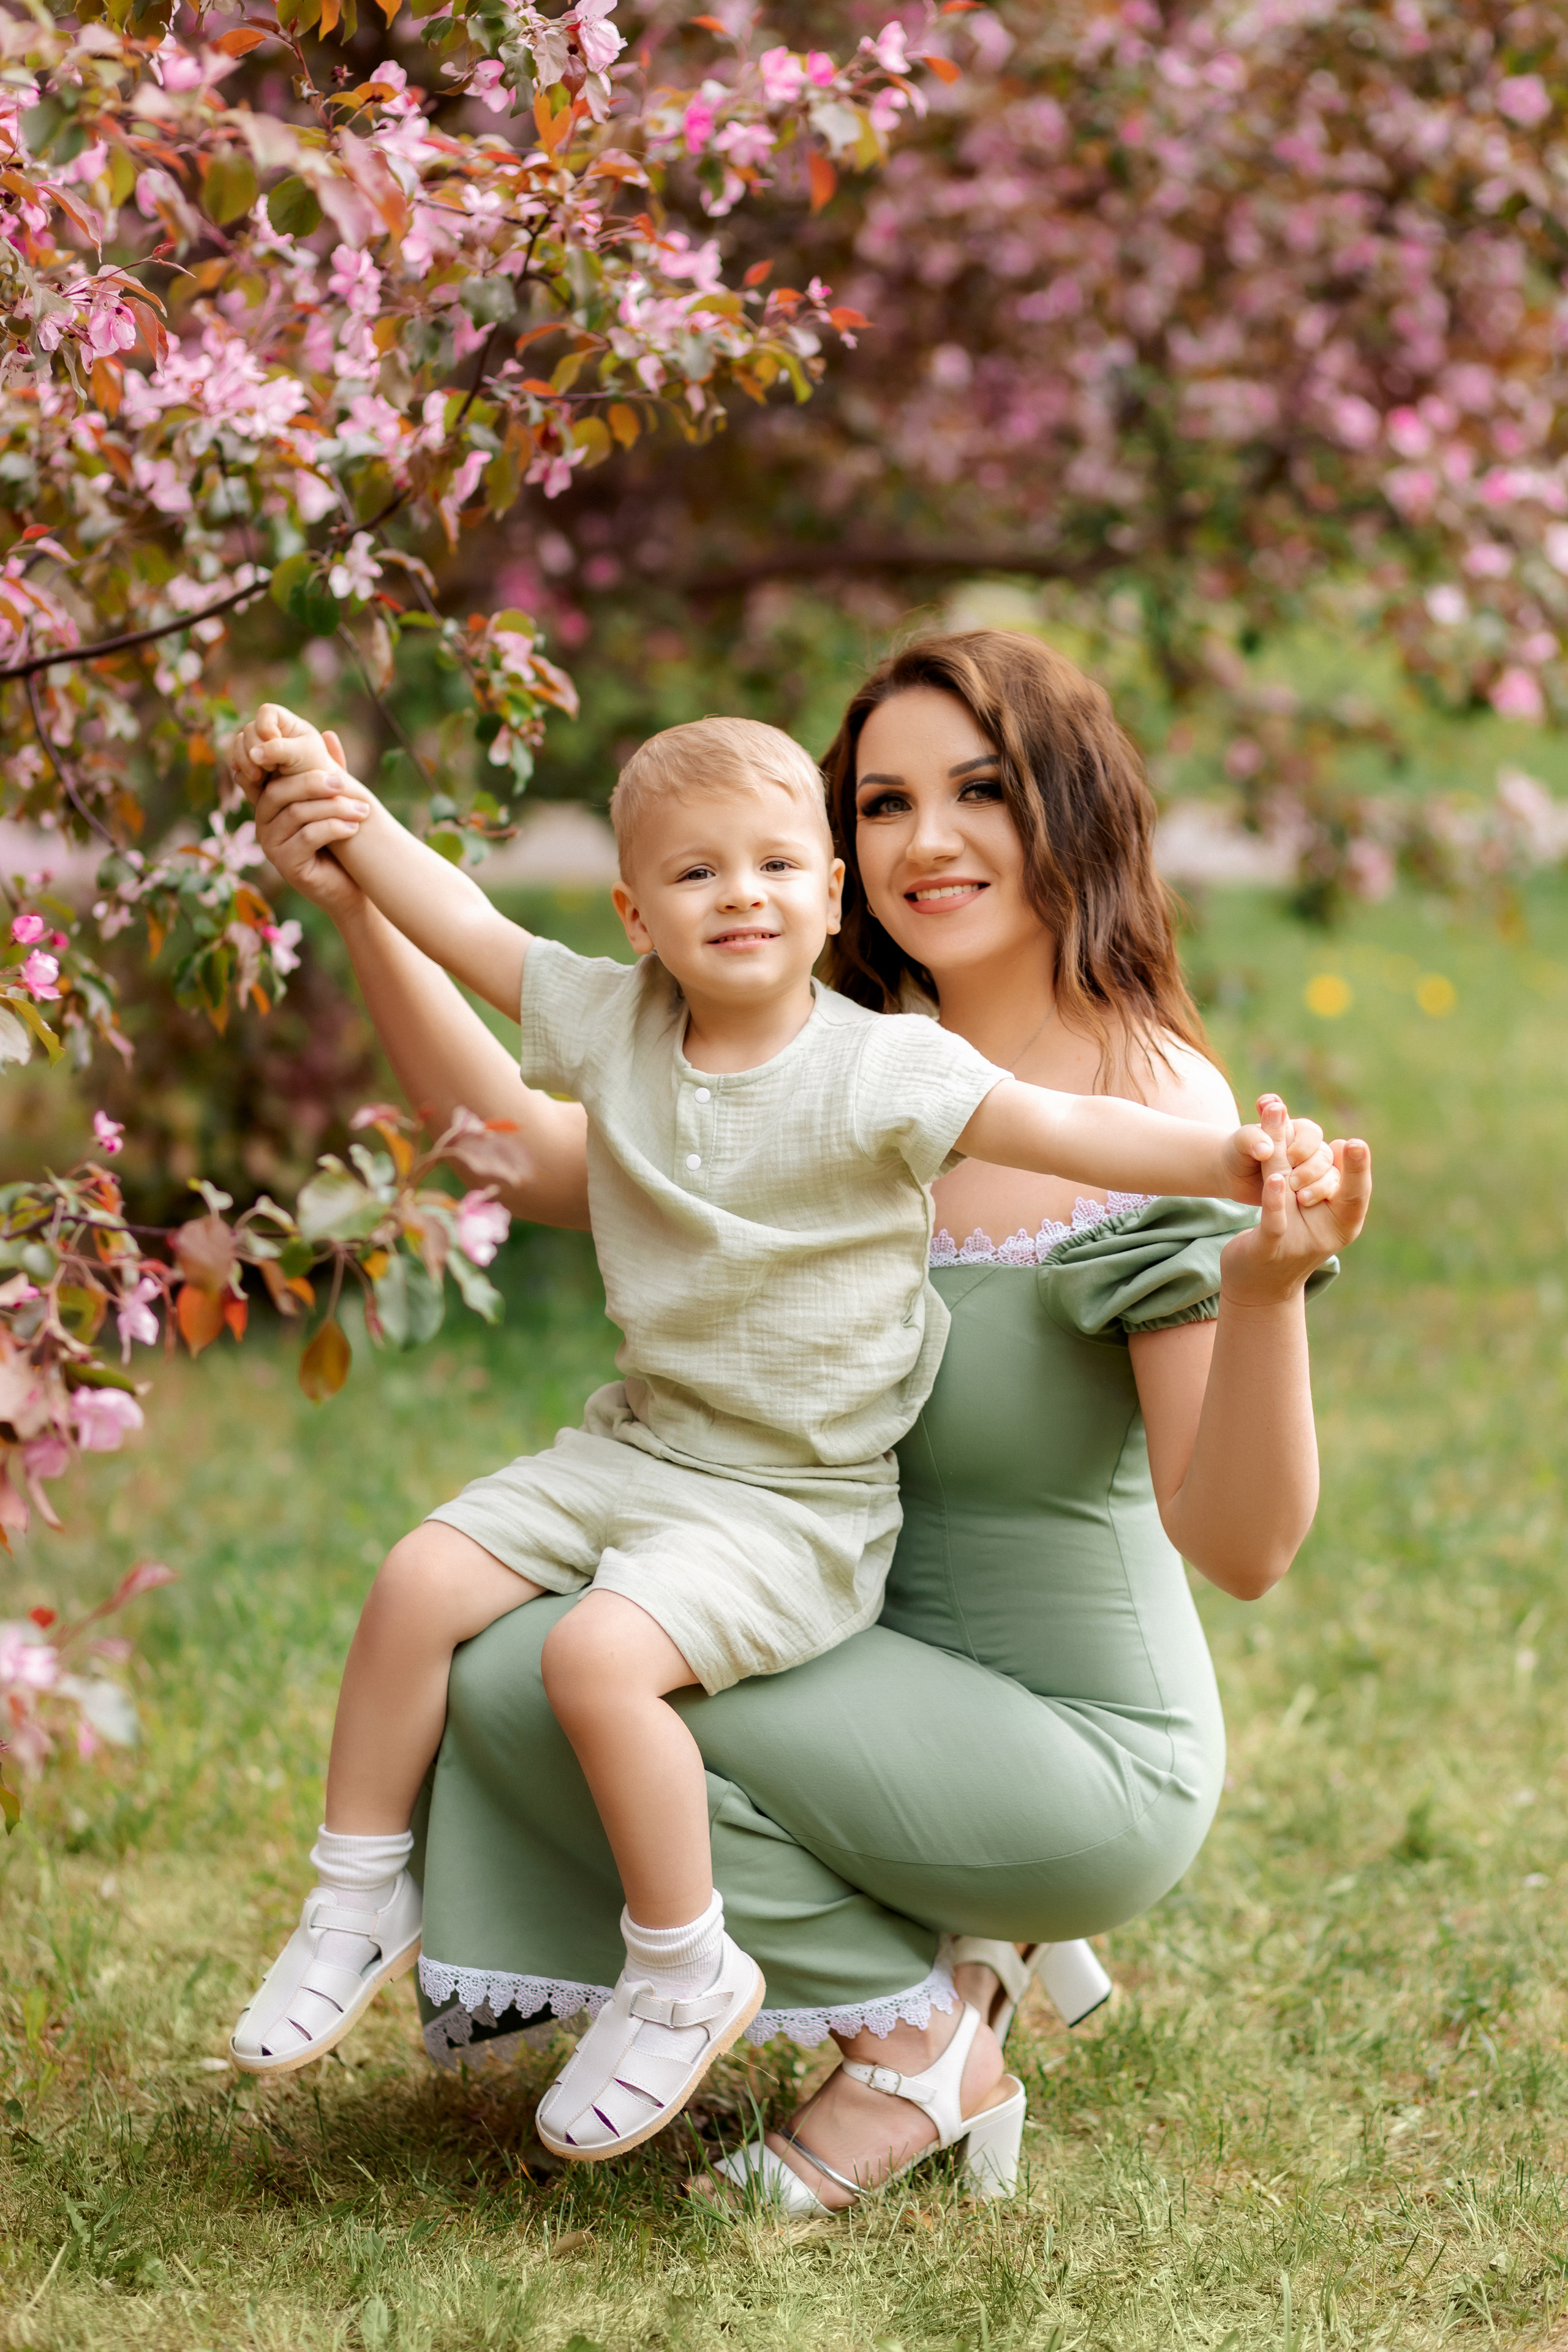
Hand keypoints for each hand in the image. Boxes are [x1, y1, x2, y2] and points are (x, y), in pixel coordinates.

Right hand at [228, 701, 331, 794]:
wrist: (315, 796)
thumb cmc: (317, 769)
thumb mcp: (303, 755)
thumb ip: (279, 750)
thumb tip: (253, 753)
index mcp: (285, 723)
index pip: (266, 712)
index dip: (266, 727)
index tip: (275, 743)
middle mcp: (269, 733)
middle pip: (248, 730)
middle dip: (254, 749)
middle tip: (270, 769)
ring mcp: (258, 749)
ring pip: (238, 746)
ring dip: (245, 762)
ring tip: (260, 778)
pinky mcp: (251, 766)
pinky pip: (237, 765)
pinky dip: (243, 773)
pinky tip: (255, 782)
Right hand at [251, 728, 374, 919]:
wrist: (352, 888)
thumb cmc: (341, 843)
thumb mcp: (335, 801)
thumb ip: (329, 770)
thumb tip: (328, 734)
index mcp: (271, 804)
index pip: (272, 777)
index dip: (293, 767)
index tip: (332, 768)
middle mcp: (263, 824)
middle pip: (280, 792)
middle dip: (315, 784)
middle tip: (346, 783)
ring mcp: (271, 846)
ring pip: (297, 814)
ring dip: (333, 808)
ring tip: (362, 810)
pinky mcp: (286, 865)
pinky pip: (307, 837)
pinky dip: (334, 828)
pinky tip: (353, 828)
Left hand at [1220, 1111, 1372, 1306]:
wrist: (1255, 1284)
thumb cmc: (1283, 1234)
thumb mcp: (1297, 1200)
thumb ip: (1312, 1172)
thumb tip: (1340, 1144)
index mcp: (1340, 1220)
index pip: (1356, 1190)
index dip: (1357, 1168)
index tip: (1356, 1143)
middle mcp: (1325, 1232)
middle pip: (1332, 1189)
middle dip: (1319, 1165)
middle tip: (1297, 1153)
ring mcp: (1297, 1242)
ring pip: (1303, 1199)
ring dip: (1301, 1176)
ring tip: (1292, 1159)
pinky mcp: (1267, 1247)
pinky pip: (1274, 1222)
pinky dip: (1275, 1201)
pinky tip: (1275, 1181)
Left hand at [1222, 1093, 1336, 1206]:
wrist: (1234, 1176)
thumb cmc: (1239, 1151)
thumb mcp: (1241, 1141)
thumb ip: (1253, 1139)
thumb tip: (1267, 1149)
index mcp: (1296, 1130)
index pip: (1312, 1133)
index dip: (1304, 1147)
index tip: (1289, 1158)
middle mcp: (1308, 1148)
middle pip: (1324, 1155)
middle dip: (1311, 1169)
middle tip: (1292, 1182)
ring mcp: (1311, 1169)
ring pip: (1329, 1174)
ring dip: (1319, 1186)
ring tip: (1301, 1198)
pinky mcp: (1311, 1188)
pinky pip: (1326, 1192)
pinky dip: (1320, 1196)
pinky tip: (1305, 1203)